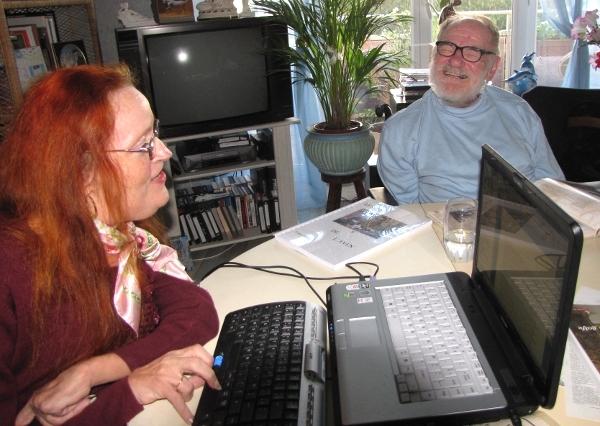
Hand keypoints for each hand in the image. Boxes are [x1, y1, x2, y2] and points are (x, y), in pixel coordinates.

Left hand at [15, 353, 129, 425]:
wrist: (84, 373)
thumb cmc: (76, 385)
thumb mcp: (59, 398)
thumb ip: (48, 410)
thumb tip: (25, 422)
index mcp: (36, 398)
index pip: (23, 417)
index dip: (23, 420)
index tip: (20, 424)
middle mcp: (35, 401)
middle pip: (47, 424)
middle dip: (63, 416)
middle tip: (72, 401)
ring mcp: (39, 404)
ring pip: (53, 422)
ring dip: (68, 413)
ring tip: (74, 399)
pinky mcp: (47, 406)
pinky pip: (59, 418)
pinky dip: (70, 411)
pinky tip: (73, 400)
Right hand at [128, 344, 220, 423]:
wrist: (132, 384)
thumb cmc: (153, 375)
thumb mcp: (170, 367)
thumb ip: (186, 370)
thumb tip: (205, 378)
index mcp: (176, 354)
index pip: (196, 350)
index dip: (207, 359)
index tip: (213, 368)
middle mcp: (172, 362)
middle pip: (197, 364)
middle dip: (209, 375)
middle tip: (215, 384)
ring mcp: (167, 374)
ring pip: (189, 385)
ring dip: (190, 395)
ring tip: (184, 397)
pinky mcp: (162, 388)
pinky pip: (178, 400)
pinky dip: (185, 411)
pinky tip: (189, 418)